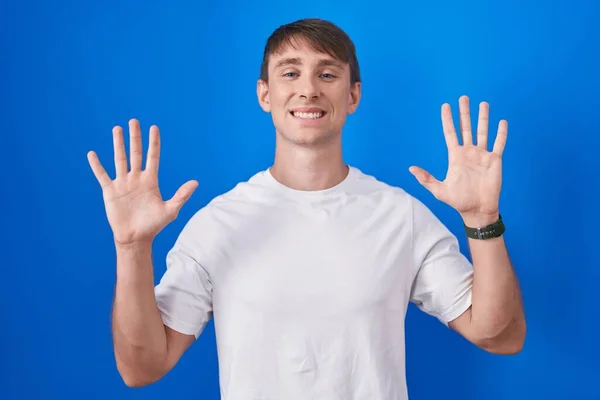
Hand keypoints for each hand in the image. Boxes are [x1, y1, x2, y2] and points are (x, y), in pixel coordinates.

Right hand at [87, 119, 197, 245]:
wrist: (136, 238)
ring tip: (117, 128)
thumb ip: (182, 195)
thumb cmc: (154, 225)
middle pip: (136, 153)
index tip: (154, 127)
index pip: (153, 157)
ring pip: (120, 159)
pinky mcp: (110, 192)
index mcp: (151, 181)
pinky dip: (97, 165)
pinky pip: (102, 175)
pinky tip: (92, 154)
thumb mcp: (170, 210)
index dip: (153, 143)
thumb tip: (196, 182)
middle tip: (134, 121)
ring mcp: (123, 184)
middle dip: (135, 137)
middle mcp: (137, 179)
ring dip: (118, 144)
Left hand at [409, 96, 506, 226]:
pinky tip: (501, 122)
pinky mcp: (495, 160)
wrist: (477, 210)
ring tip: (483, 103)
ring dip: (483, 118)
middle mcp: (469, 152)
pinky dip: (501, 133)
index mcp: (455, 156)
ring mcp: (482, 155)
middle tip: (463, 97)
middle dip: (464, 112)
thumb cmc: (458, 201)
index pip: (450, 133)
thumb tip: (411, 169)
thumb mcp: (439, 190)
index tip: (445, 106)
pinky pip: (499, 144)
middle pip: (466, 128)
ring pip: (483, 131)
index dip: (448, 119)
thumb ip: (426, 179)